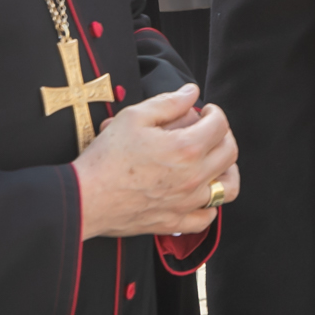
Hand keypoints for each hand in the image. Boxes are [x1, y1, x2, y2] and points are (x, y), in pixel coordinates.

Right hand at [72, 86, 237, 238]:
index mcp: (186, 148)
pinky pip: (206, 218)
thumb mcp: (133, 117)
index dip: (215, 112)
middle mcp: (193, 177)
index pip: (220, 125)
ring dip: (226, 171)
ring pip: (227, 189)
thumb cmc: (106, 157)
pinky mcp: (174, 222)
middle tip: (209, 131)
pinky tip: (199, 193)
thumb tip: (191, 92)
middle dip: (223, 136)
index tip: (206, 110)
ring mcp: (186, 203)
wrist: (85, 198)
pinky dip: (209, 205)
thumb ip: (168, 102)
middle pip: (230, 153)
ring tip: (214, 161)